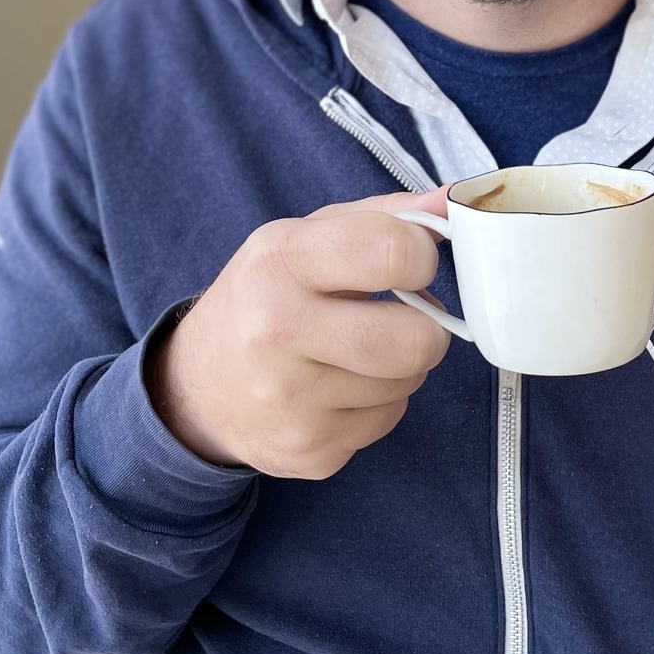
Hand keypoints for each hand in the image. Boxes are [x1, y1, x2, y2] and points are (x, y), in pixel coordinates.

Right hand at [147, 188, 450, 478]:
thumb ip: (387, 216)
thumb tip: (456, 202)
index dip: (422, 257)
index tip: (411, 263)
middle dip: (427, 327)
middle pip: (416, 340)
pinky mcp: (309, 451)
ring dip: (402, 365)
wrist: (198, 388)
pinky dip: (380, 402)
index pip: (393, 252)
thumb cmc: (268, 297)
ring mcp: (292, 401)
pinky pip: (389, 421)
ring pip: (409, 383)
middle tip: (404, 318)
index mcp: (280, 261)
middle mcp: (277, 332)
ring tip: (360, 350)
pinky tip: (341, 387)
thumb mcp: (308, 238)